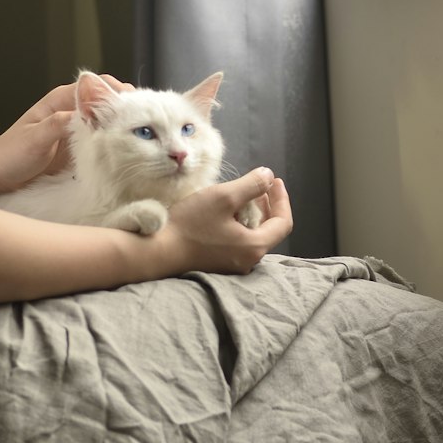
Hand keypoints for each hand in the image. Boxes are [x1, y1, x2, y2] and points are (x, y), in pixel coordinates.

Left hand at [0, 74, 133, 195]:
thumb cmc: (9, 154)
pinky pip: (103, 142)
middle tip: (147, 122)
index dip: (117, 91)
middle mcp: (72, 112)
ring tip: (143, 137)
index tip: (135, 104)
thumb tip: (82, 113)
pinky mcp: (79, 150)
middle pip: (108, 102)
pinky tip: (128, 153)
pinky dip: (116, 144)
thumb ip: (56, 124)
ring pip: (109, 122)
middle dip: (127, 109)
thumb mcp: (33, 139)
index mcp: (60, 101)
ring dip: (124, 127)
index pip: (96, 85)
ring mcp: (77, 131)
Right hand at [164, 168, 292, 274]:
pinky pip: (238, 243)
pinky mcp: (218, 264)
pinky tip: (226, 213)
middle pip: (269, 230)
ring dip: (252, 214)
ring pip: (253, 236)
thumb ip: (251, 185)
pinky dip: (239, 225)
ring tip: (242, 196)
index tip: (275, 181)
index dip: (282, 199)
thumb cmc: (190, 224)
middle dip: (268, 205)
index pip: (283, 222)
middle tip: (260, 186)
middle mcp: (248, 260)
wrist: (159, 252)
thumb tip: (268, 177)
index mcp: (255, 246)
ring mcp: (233, 265)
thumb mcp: (223, 197)